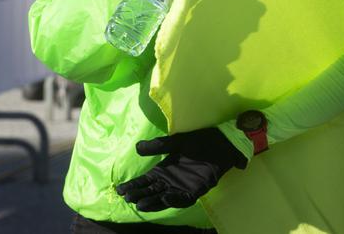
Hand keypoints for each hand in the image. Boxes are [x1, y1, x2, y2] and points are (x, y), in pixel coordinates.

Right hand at [116, 128, 244, 211]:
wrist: (222, 141)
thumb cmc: (200, 140)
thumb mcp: (176, 142)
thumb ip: (158, 145)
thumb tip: (137, 147)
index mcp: (165, 170)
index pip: (145, 181)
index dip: (133, 186)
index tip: (120, 189)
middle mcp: (172, 180)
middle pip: (152, 191)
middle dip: (140, 195)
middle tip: (128, 197)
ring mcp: (184, 186)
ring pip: (165, 197)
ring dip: (154, 201)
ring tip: (141, 203)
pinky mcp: (198, 188)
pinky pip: (185, 198)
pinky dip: (175, 199)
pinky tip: (166, 197)